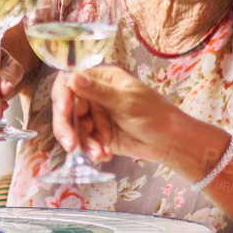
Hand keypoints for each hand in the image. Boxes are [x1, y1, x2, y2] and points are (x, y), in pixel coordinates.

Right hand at [52, 65, 177, 164]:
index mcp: (101, 80)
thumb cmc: (154, 113)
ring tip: (101, 153)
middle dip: (69, 128)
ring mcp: (94, 116)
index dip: (62, 96)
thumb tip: (72, 77)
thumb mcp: (126, 101)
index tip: (63, 110)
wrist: (169, 142)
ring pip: (74, 129)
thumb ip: (98, 92)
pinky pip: (84, 143)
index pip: (70, 83)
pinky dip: (92, 150)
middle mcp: (93, 96)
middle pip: (66, 110)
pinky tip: (106, 155)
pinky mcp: (97, 135)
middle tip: (72, 145)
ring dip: (84, 143)